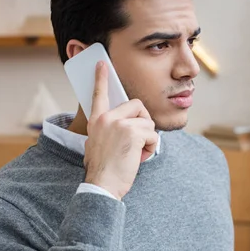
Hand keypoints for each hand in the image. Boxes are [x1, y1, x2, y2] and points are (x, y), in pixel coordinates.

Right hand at [84, 61, 158, 199]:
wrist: (102, 186)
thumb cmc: (103, 171)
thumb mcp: (96, 146)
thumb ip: (107, 132)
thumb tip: (122, 128)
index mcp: (97, 122)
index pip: (99, 95)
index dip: (101, 79)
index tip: (102, 64)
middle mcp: (106, 119)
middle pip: (137, 106)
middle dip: (144, 122)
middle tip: (138, 140)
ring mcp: (119, 124)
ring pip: (147, 121)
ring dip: (147, 138)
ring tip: (135, 153)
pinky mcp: (132, 133)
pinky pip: (152, 134)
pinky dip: (151, 148)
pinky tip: (139, 158)